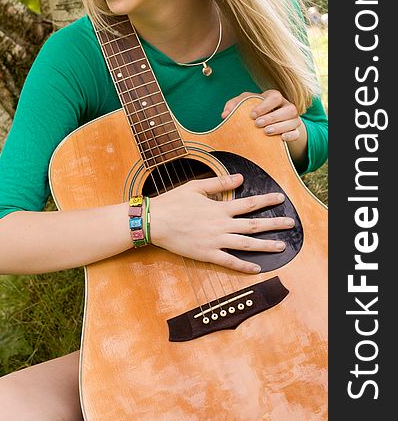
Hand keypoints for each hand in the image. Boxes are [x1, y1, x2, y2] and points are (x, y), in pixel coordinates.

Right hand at [150, 174, 293, 273]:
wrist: (155, 221)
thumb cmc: (173, 202)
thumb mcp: (196, 187)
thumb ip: (220, 183)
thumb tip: (240, 178)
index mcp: (220, 208)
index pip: (249, 204)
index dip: (267, 201)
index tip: (281, 199)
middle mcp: (221, 225)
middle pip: (254, 226)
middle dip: (274, 224)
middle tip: (291, 224)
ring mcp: (215, 241)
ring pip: (246, 245)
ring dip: (266, 246)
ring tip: (281, 246)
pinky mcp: (207, 254)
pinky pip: (230, 262)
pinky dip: (244, 266)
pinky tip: (256, 268)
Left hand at [221, 89, 302, 141]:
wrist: (266, 123)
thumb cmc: (253, 110)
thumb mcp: (243, 105)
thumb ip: (233, 106)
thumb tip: (224, 115)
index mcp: (274, 97)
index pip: (275, 96)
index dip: (265, 105)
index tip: (252, 115)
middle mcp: (286, 106)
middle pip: (288, 108)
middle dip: (273, 117)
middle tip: (258, 124)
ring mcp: (292, 119)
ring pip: (294, 120)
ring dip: (281, 126)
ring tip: (266, 132)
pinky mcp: (295, 131)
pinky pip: (297, 133)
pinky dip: (291, 135)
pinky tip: (281, 138)